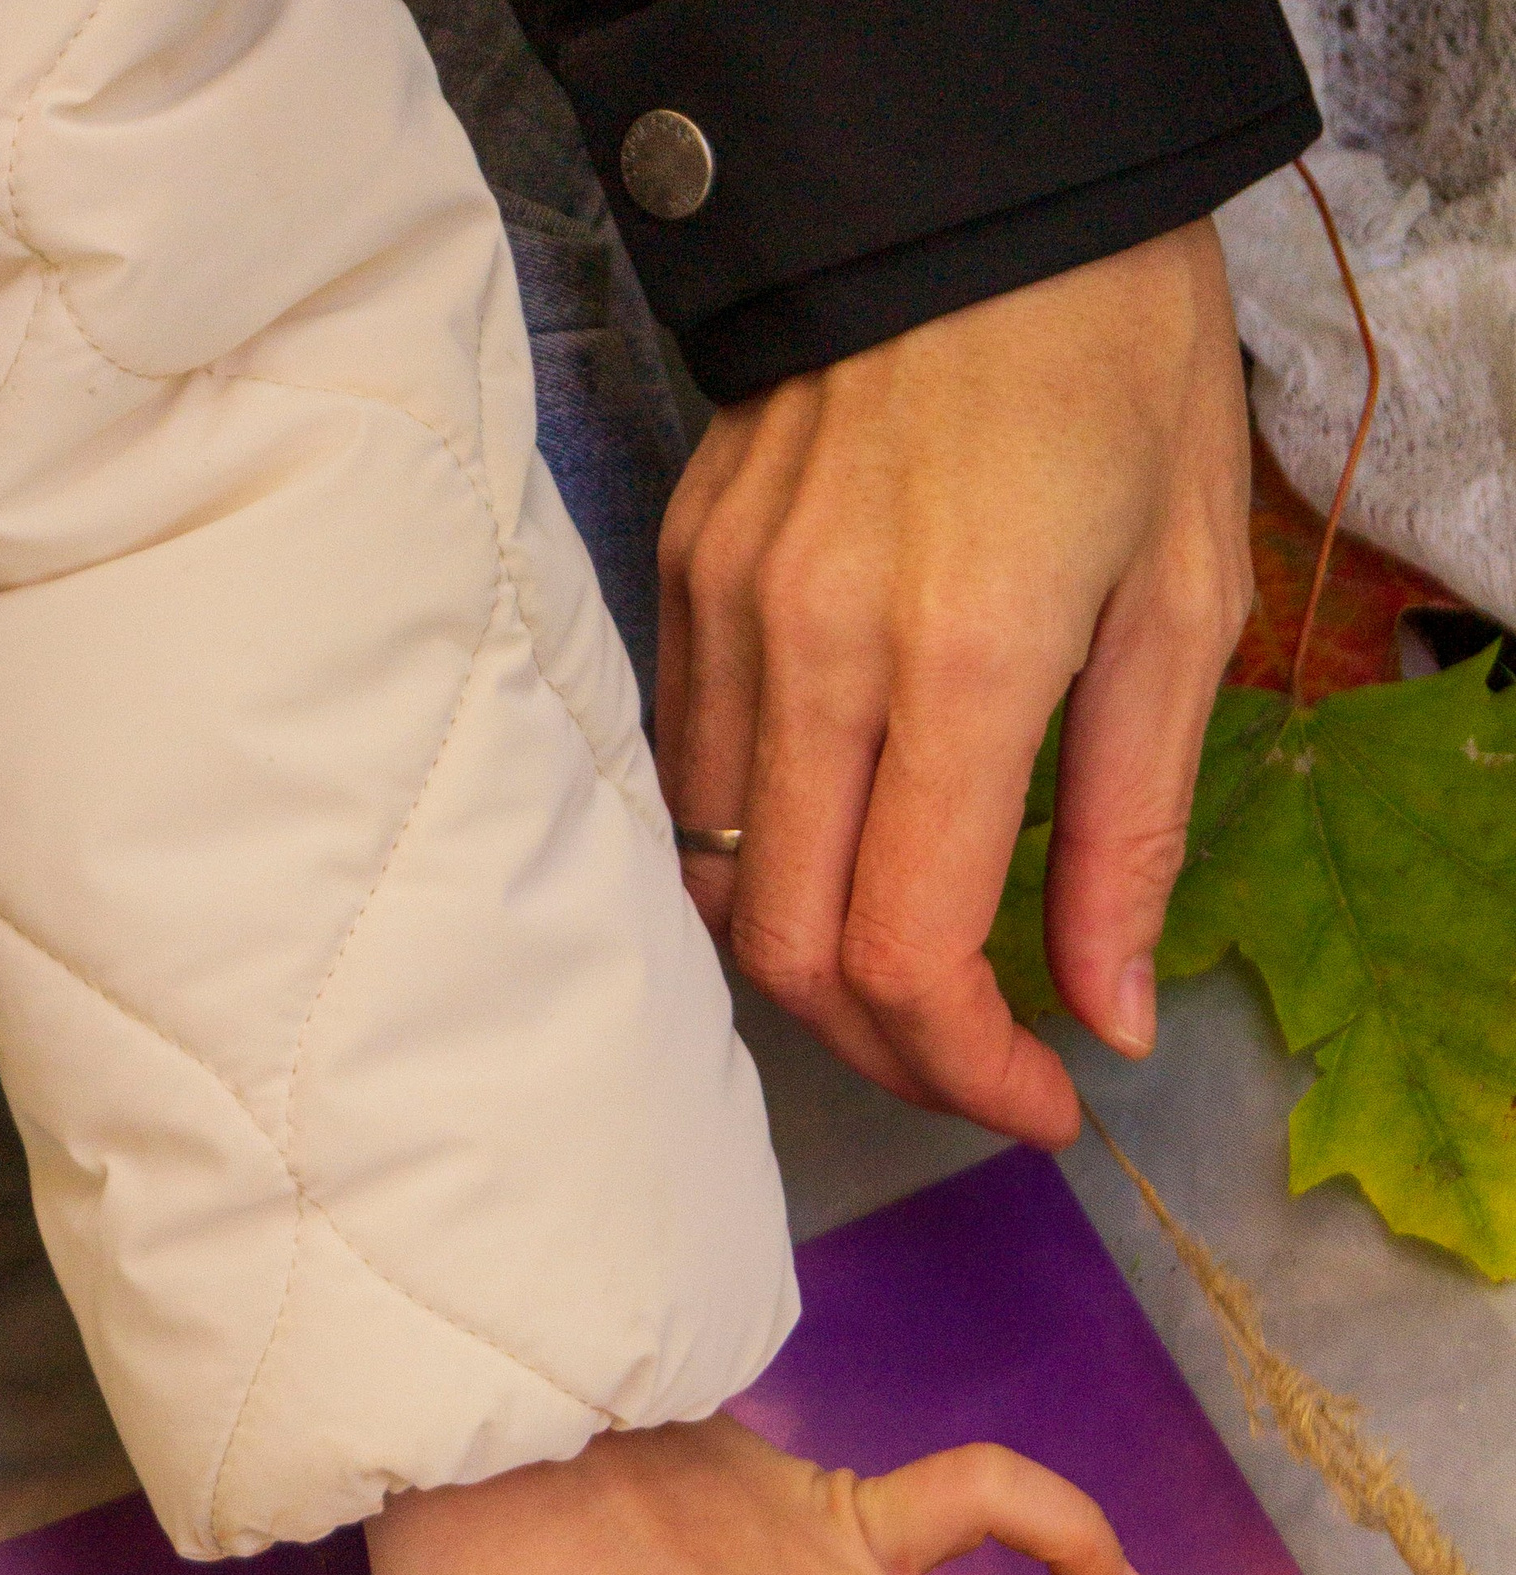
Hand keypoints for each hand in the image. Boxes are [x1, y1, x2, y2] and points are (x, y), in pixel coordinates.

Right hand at [656, 221, 1253, 1144]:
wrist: (968, 188)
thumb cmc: (1113, 368)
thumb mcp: (1185, 596)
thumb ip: (1134, 826)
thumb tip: (1111, 1010)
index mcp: (965, 655)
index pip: (908, 951)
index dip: (968, 1070)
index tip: (1037, 1100)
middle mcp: (815, 650)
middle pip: (790, 953)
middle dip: (887, 1050)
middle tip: (974, 1060)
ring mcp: (724, 616)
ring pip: (716, 883)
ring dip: (809, 967)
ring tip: (903, 968)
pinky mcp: (677, 584)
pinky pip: (684, 783)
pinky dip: (750, 860)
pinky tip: (827, 849)